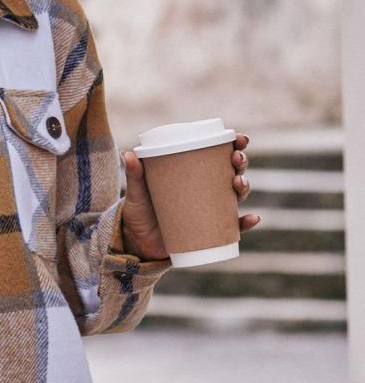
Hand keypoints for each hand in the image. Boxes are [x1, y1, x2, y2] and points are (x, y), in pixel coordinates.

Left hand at [119, 132, 261, 261]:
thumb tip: (128, 153)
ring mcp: (210, 210)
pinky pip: (233, 227)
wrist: (137, 243)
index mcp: (193, 173)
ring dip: (244, 187)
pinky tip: (253, 218)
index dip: (235, 145)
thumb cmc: (140, 212)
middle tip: (236, 160)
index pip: (219, 155)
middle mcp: (206, 190)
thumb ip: (135, 175)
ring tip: (238, 184)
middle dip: (240, 163)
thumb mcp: (137, 193)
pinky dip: (245, 223)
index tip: (240, 139)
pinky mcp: (210, 231)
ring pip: (236, 196)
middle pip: (232, 172)